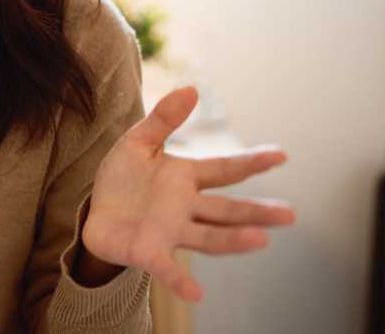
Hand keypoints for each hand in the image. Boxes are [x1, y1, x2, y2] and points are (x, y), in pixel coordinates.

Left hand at [81, 86, 295, 302]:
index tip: (281, 155)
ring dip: (233, 241)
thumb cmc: (121, 178)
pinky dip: (181, 281)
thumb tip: (192, 89)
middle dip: (257, 213)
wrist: (94, 212)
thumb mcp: (137, 142)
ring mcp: (171, 232)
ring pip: (208, 239)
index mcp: (186, 178)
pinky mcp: (150, 253)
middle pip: (227, 210)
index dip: (251, 163)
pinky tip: (196, 294)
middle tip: (290, 215)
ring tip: (260, 239)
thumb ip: (163, 118)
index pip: (224, 170)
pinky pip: (168, 268)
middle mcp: (186, 208)